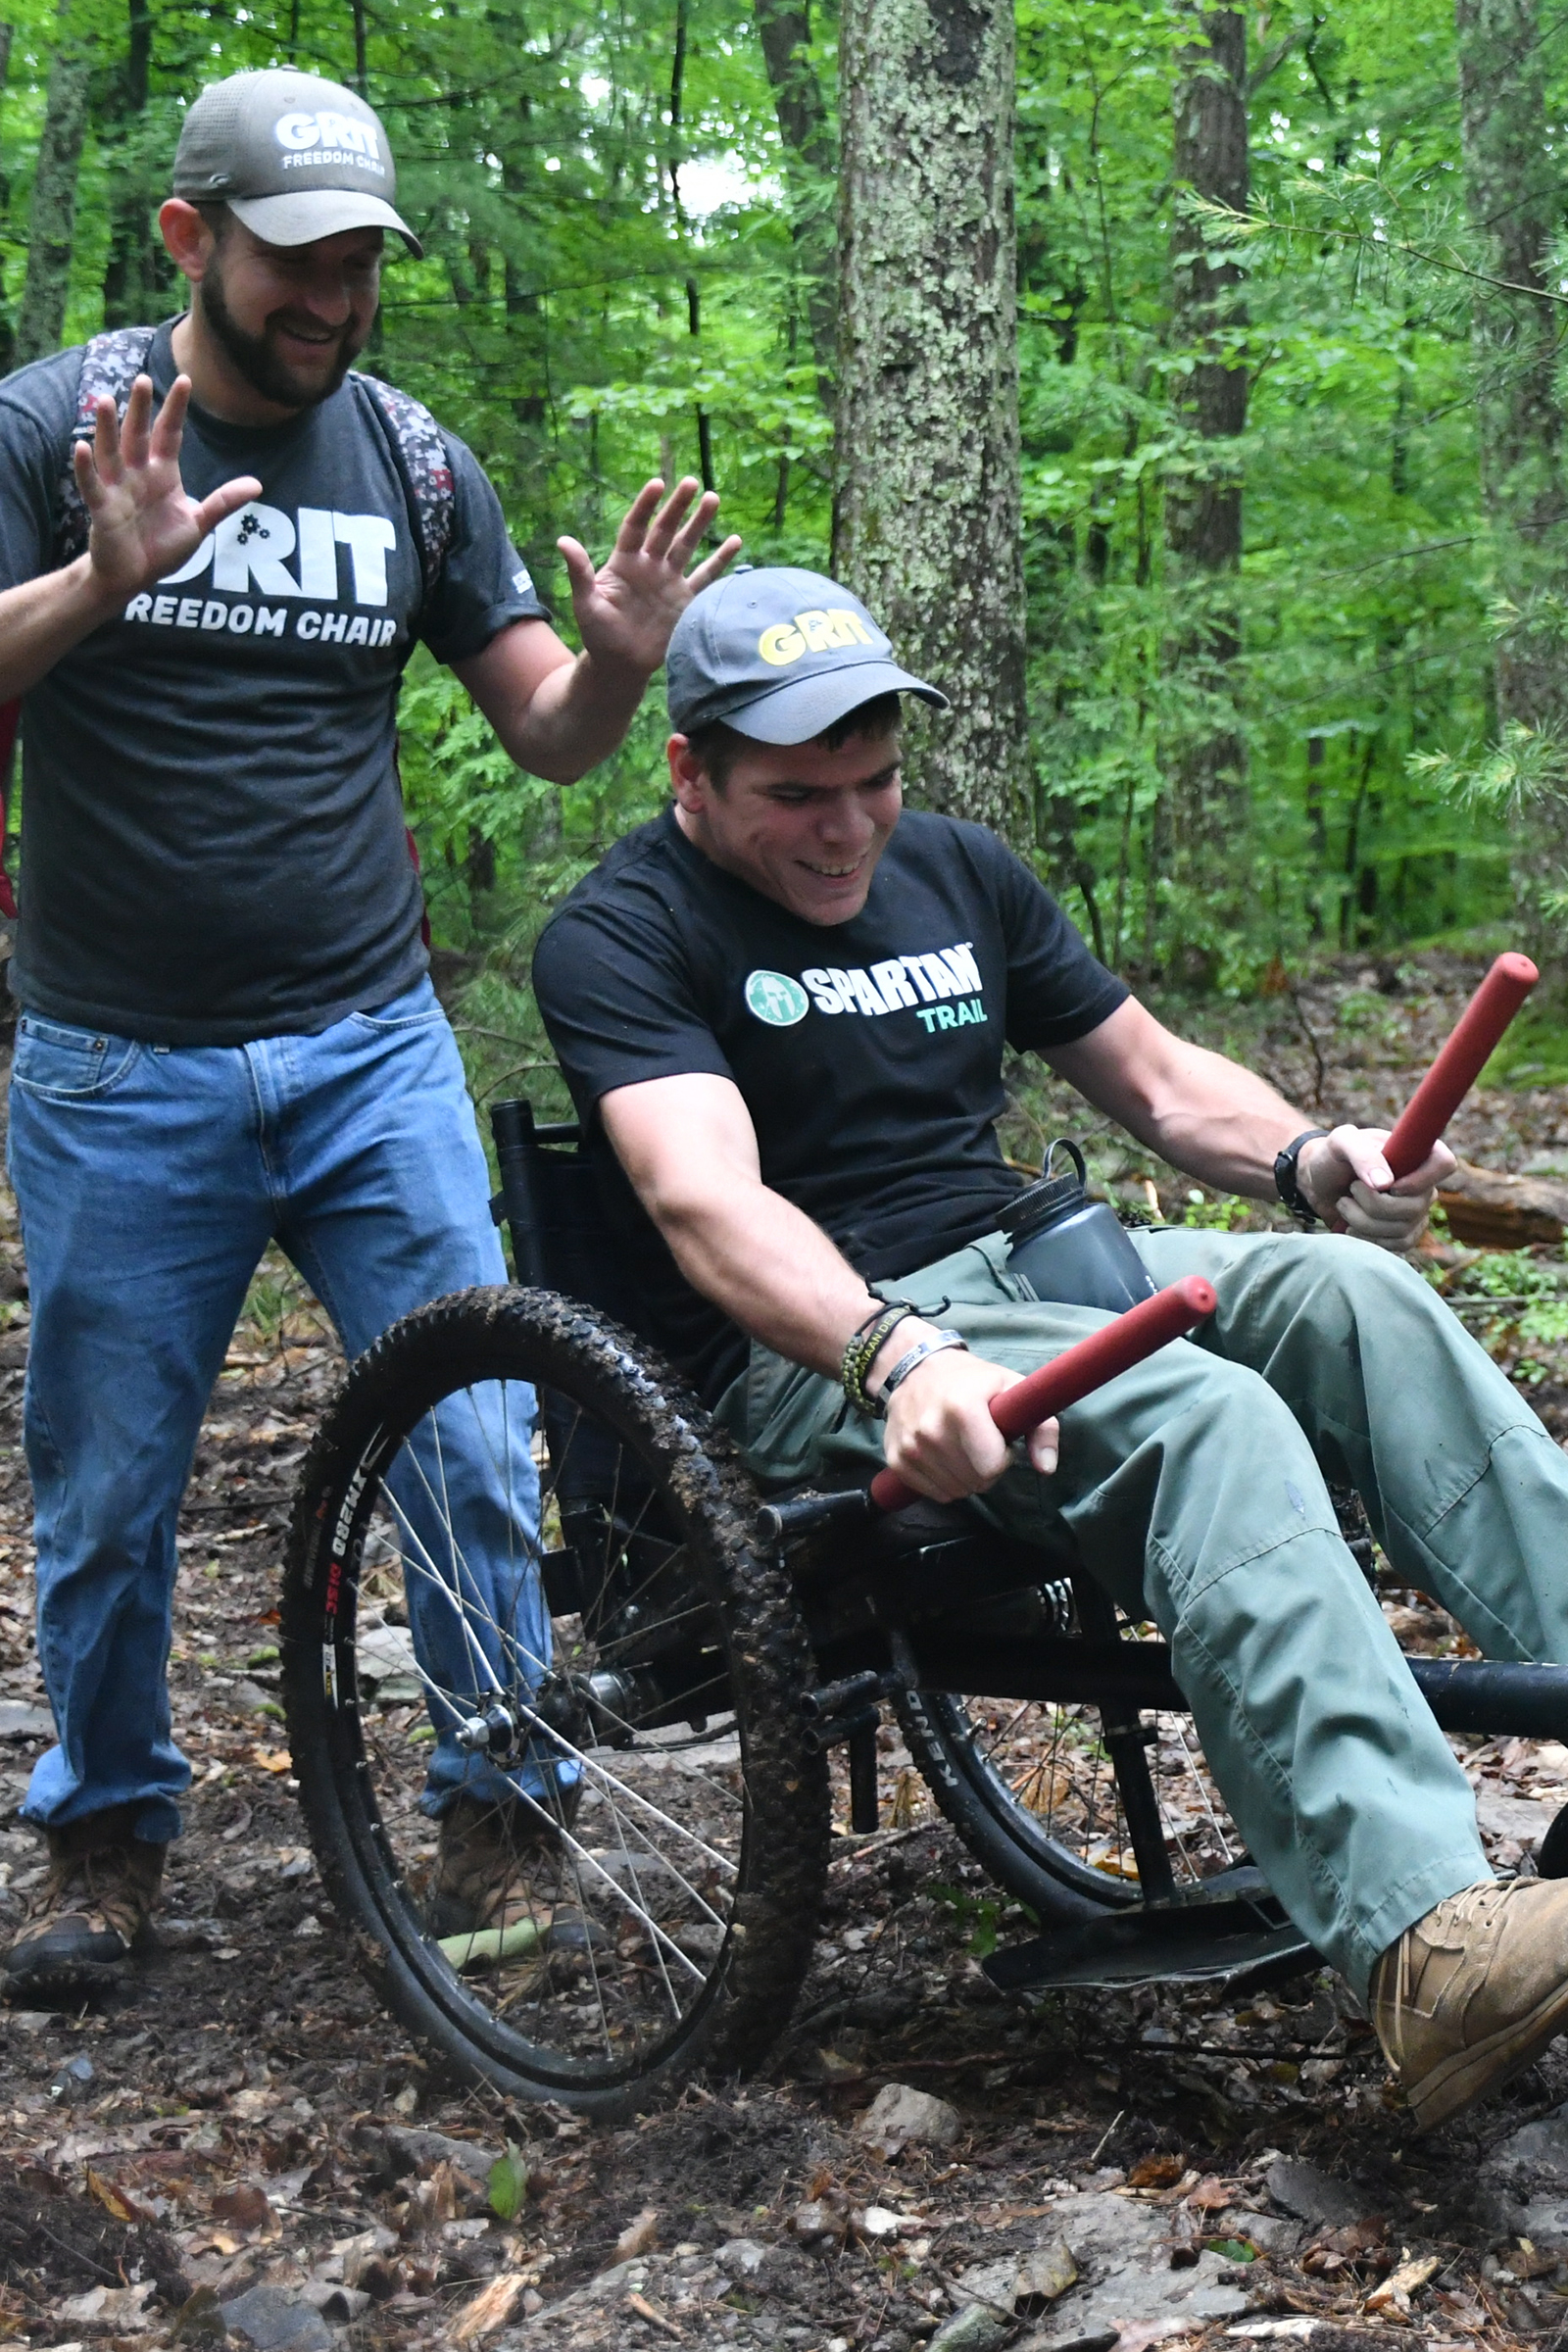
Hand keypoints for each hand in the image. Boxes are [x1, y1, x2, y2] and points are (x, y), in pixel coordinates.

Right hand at [77, 374, 260, 606]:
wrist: (135, 577)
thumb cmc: (162, 547)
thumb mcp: (198, 524)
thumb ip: (222, 502)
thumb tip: (257, 484)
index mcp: (162, 473)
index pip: (169, 433)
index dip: (176, 409)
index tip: (185, 380)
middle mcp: (137, 474)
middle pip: (138, 435)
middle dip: (140, 409)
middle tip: (143, 378)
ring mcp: (117, 489)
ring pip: (110, 452)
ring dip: (107, 428)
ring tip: (105, 399)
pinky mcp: (102, 509)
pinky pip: (91, 485)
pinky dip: (85, 468)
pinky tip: (81, 446)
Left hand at [557, 479, 741, 679]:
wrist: (621, 664)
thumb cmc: (598, 634)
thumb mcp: (585, 603)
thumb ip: (580, 573)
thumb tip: (563, 541)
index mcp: (624, 563)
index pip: (635, 527)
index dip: (645, 506)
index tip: (657, 484)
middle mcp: (649, 566)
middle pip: (665, 530)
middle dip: (678, 507)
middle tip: (692, 483)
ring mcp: (669, 581)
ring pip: (686, 546)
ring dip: (699, 523)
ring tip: (713, 498)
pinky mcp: (685, 600)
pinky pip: (705, 576)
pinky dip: (720, 560)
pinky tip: (735, 541)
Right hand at [875, 1326, 1059, 1503]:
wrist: (915, 1368)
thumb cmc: (972, 1380)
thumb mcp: (1014, 1389)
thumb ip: (1042, 1428)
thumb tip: (1046, 1468)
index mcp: (962, 1408)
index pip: (991, 1467)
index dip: (1002, 1457)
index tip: (997, 1438)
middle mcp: (931, 1429)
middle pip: (974, 1482)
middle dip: (985, 1469)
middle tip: (980, 1443)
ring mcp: (910, 1446)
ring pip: (955, 1492)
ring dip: (965, 1476)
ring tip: (962, 1447)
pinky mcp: (895, 1459)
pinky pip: (934, 1494)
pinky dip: (944, 1482)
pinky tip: (944, 1457)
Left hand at [1298, 1124, 1456, 1250]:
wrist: (1319, 1184)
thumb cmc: (1333, 1157)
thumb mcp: (1340, 1143)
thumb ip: (1362, 1155)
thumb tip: (1387, 1184)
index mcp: (1416, 1153)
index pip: (1444, 1163)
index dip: (1421, 1180)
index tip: (1390, 1185)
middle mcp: (1422, 1183)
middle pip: (1416, 1206)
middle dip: (1374, 1204)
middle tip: (1351, 1189)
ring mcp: (1415, 1210)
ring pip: (1403, 1229)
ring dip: (1364, 1221)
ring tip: (1344, 1205)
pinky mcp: (1403, 1232)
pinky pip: (1397, 1245)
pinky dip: (1368, 1239)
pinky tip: (1351, 1226)